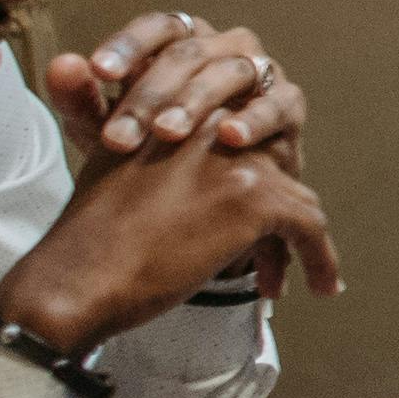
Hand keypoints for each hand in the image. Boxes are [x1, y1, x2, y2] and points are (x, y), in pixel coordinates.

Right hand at [0, 125, 341, 350]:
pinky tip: (323, 286)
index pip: (241, 132)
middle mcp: (211, 122)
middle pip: (274, 161)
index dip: (255, 174)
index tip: (254, 212)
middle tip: (285, 246)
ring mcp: (235, 158)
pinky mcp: (253, 197)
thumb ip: (158, 154)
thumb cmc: (88, 236)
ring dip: (306, 239)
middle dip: (282, 208)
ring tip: (312, 273)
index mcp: (176, 111)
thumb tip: (196, 180)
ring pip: (296, 195)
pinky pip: (309, 225)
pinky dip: (321, 258)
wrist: (76, 275)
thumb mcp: (115, 168)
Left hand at [47, 11, 305, 174]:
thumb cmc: (158, 151)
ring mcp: (261, 71)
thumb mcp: (112, 130)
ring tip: (167, 134)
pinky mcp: (289, 105)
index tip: (98, 73)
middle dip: (151, 94)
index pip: (157, 27)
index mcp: (182, 41)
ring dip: (196, 102)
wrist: (215, 195)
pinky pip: (277, 102)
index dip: (129, 45)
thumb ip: (82, 100)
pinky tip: (229, 138)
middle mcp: (224, 47)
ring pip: (231, 72)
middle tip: (119, 136)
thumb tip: (61, 64)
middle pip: (189, 53)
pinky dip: (255, 118)